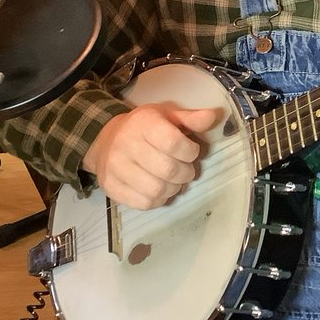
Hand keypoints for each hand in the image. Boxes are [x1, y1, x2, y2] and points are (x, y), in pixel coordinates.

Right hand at [83, 103, 221, 208]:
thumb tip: (213, 116)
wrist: (105, 140)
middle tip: (187, 170)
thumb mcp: (167, 116)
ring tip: (175, 181)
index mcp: (143, 123)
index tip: (192, 151)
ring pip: (156, 190)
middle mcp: (126, 145)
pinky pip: (144, 203)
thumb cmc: (144, 127)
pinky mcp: (111, 187)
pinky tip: (161, 190)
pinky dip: (159, 200)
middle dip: (186, 173)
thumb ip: (191, 119)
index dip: (190, 151)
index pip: (173, 143)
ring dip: (174, 189)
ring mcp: (115, 168)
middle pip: (167, 170)